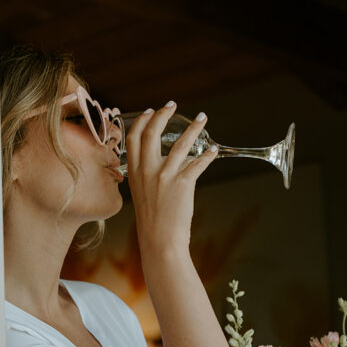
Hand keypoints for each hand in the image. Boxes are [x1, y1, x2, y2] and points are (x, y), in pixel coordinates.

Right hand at [126, 101, 216, 255]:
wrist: (160, 241)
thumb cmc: (152, 222)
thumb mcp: (141, 195)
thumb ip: (145, 178)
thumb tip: (158, 166)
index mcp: (134, 172)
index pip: (133, 138)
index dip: (142, 121)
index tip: (149, 111)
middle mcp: (147, 170)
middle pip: (152, 132)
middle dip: (163, 114)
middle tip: (173, 105)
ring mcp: (165, 175)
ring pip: (181, 143)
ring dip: (194, 128)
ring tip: (203, 118)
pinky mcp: (183, 183)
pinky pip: (198, 162)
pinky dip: (208, 155)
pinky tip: (213, 151)